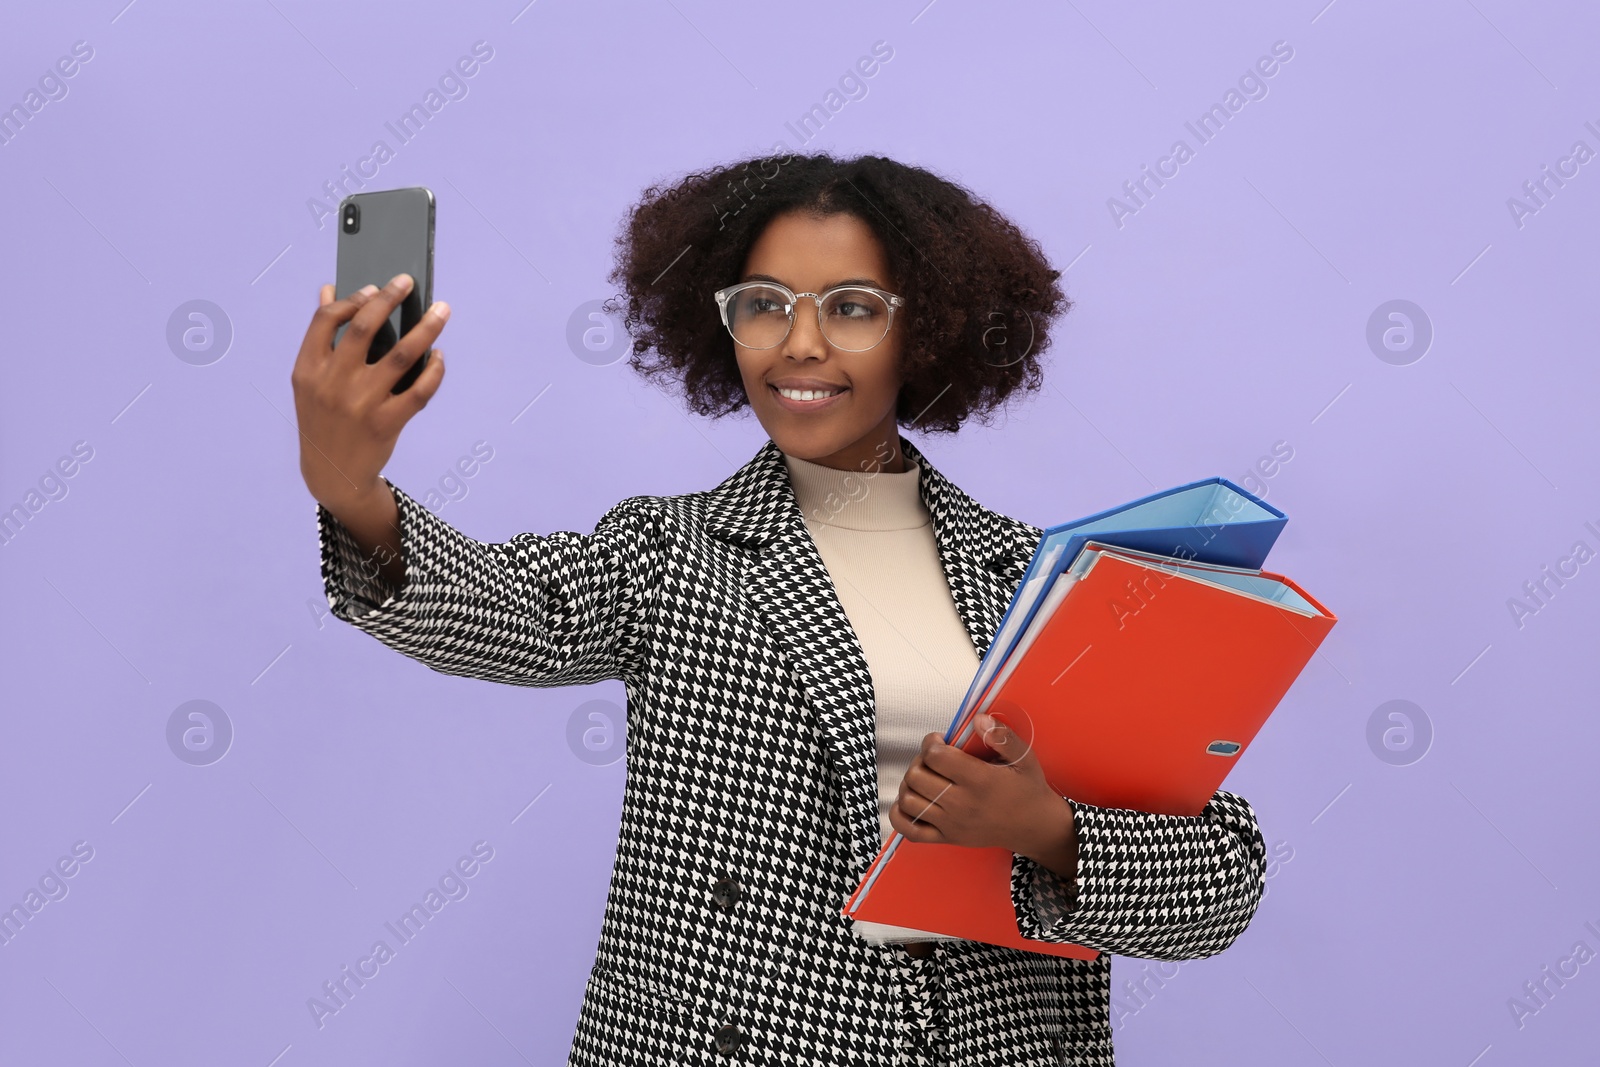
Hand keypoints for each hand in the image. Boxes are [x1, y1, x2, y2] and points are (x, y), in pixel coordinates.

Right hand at [290, 275, 449, 513]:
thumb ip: (321, 337)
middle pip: (365, 328)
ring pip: (403, 355)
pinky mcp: (387, 423)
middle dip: (390, 298)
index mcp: (308, 369)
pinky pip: (420, 389)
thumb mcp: (310, 381)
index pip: (326, 319)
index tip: (374, 288)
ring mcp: (361, 404)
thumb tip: (329, 288)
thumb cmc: (324, 418)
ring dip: (427, 328)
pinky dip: (434, 369)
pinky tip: (439, 355)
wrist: (332, 474)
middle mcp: (333, 384)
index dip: (352, 299)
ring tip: (442, 310)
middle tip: (408, 280)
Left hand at [888, 712, 1073, 860]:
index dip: (931, 742)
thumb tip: (979, 719)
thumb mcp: (1024, 758)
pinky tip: (912, 800)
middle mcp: (962, 804)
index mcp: (979, 781)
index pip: (935, 756)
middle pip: (916, 776)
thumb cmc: (1027, 790)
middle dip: (919, 760)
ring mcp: (952, 824)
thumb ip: (1003, 736)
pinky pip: (909, 830)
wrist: (1035, 827)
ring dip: (909, 784)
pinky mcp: (947, 838)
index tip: (940, 740)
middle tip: (934, 758)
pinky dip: (900, 814)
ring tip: (926, 777)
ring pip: (908, 800)